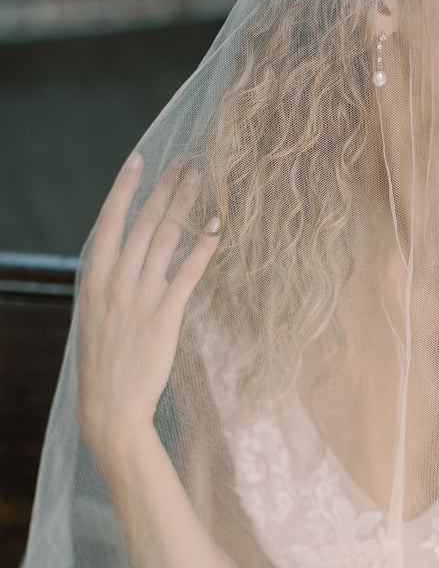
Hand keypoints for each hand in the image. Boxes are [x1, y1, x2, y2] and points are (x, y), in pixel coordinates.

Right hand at [76, 152, 220, 469]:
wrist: (110, 408)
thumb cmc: (105, 362)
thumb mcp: (96, 315)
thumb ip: (110, 282)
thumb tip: (128, 255)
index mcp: (93, 278)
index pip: (109, 220)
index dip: (124, 187)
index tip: (138, 159)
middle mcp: (115, 281)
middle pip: (144, 222)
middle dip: (165, 187)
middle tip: (185, 161)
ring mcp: (139, 297)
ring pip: (166, 239)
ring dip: (186, 205)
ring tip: (202, 180)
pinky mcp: (164, 316)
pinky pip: (187, 273)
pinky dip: (203, 246)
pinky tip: (216, 226)